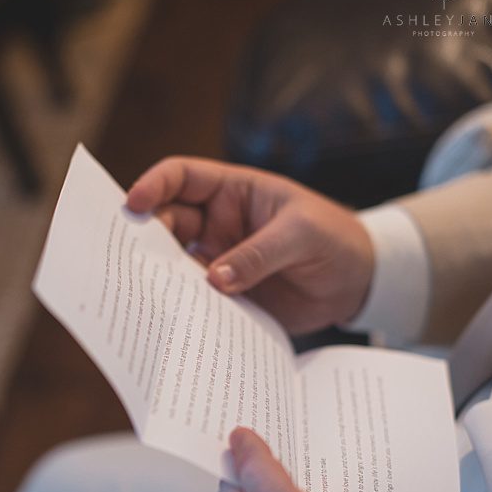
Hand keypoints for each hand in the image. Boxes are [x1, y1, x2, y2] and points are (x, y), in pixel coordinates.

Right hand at [126, 157, 373, 333]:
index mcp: (233, 191)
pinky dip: (181, 304)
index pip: (182, 177)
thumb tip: (215, 279)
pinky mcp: (223, 294)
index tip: (133, 204)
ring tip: (146, 289)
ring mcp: (217, 259)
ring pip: (172, 262)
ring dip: (159, 273)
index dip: (154, 185)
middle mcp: (216, 223)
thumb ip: (259, 254)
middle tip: (132, 256)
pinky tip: (174, 314)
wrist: (359, 284)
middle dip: (146, 235)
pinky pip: (192, 296)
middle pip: (166, 222)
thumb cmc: (336, 240)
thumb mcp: (303, 236)